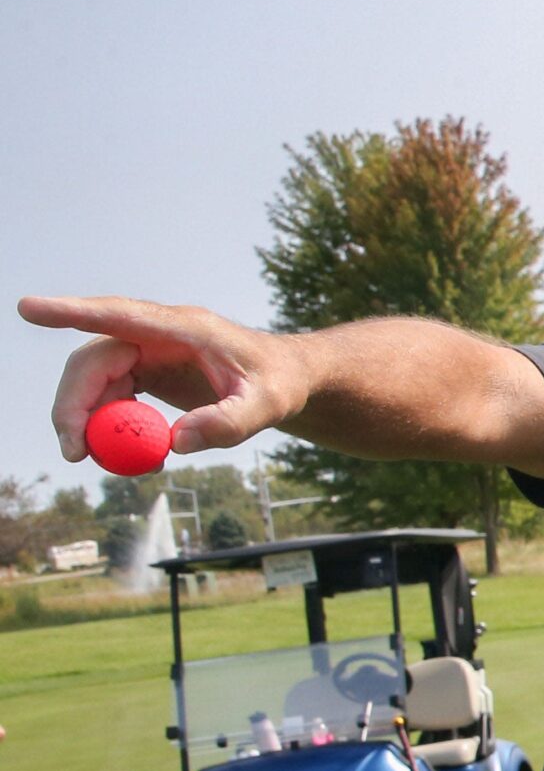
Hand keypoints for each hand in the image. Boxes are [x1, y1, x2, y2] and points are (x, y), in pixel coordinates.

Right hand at [20, 295, 306, 460]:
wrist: (289, 378)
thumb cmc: (280, 383)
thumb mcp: (268, 405)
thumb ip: (228, 423)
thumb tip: (175, 442)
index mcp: (183, 326)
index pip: (117, 315)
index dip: (70, 312)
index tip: (27, 309)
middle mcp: (157, 333)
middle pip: (93, 361)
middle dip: (74, 405)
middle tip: (74, 453)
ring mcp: (148, 350)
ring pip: (95, 380)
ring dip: (89, 421)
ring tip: (107, 461)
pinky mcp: (146, 369)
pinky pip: (110, 395)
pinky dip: (110, 426)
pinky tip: (142, 454)